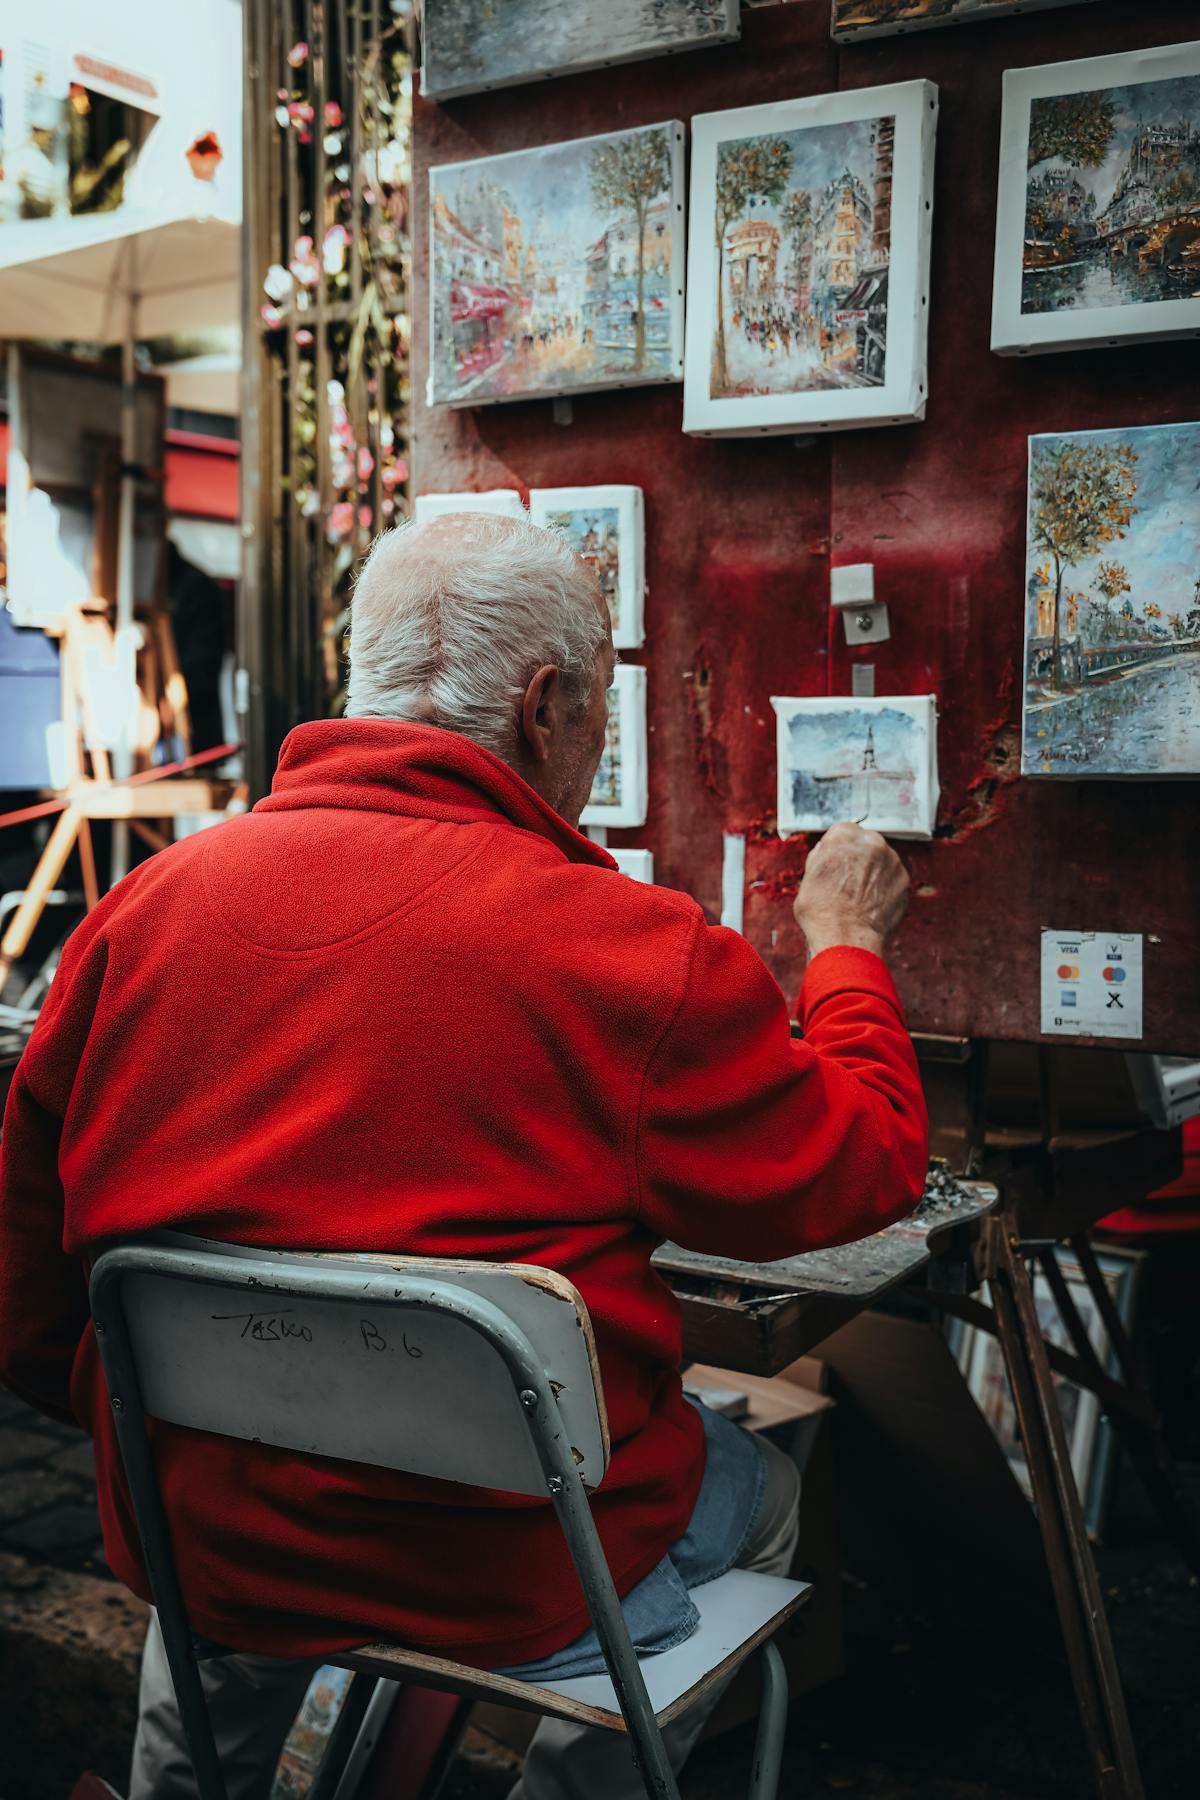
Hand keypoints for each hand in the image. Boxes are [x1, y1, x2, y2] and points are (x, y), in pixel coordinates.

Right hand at [793, 821, 909, 960]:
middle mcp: (872, 842)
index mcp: (844, 835)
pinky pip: (892, 878)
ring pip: (880, 860)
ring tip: (858, 896)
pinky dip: (884, 887)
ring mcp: (892, 860)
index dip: (836, 850)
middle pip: (864, 843)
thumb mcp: (808, 876)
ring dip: (872, 872)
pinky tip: (871, 904)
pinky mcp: (904, 880)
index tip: (834, 865)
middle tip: (846, 882)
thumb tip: (827, 853)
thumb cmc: (822, 911)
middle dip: (857, 858)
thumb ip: (822, 857)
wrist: (846, 938)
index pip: (841, 832)